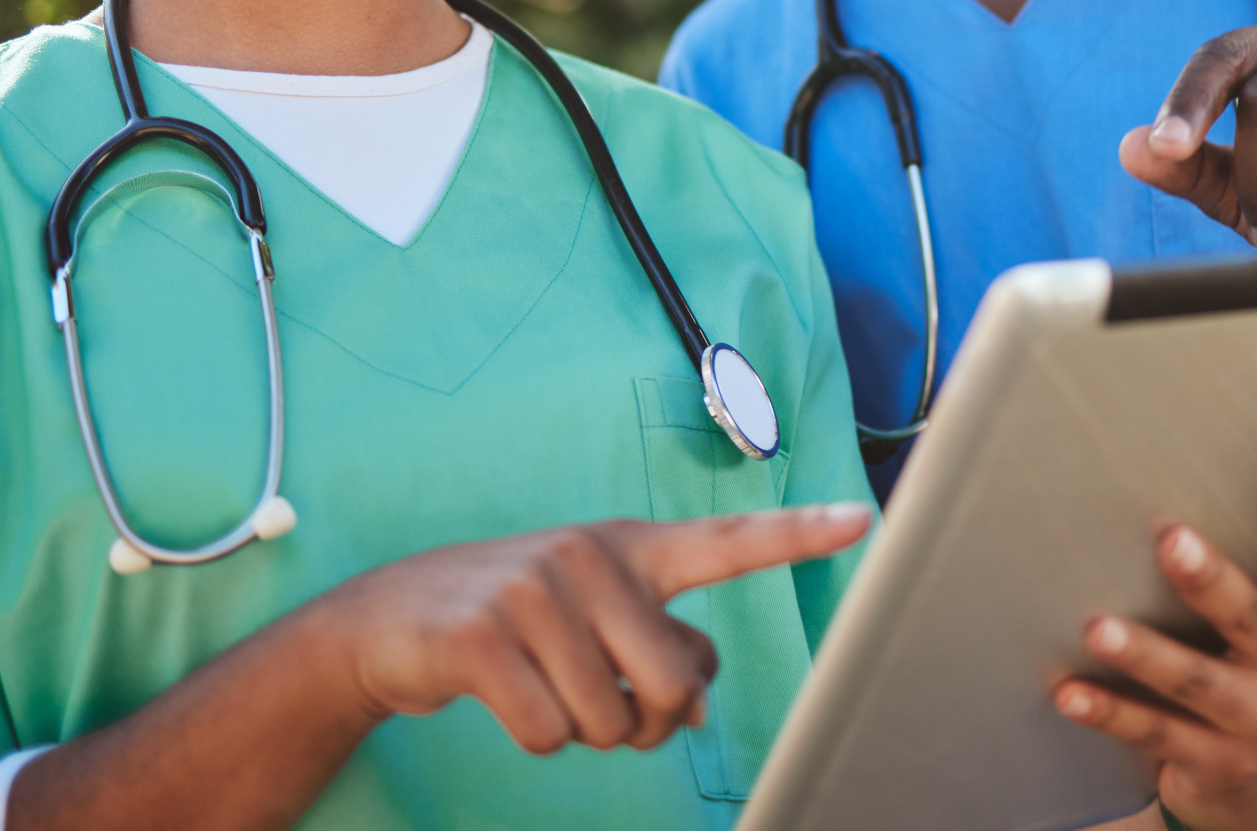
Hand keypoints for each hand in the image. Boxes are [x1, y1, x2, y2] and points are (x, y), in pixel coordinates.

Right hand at [324, 503, 872, 754]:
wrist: (394, 617)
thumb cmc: (521, 617)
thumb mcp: (597, 615)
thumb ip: (662, 647)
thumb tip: (696, 701)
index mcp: (632, 547)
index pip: (728, 540)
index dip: (798, 534)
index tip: (862, 519)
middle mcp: (591, 556)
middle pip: (673, 686)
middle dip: (644, 721)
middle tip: (604, 699)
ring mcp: (535, 589)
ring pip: (610, 722)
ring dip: (580, 728)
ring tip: (542, 680)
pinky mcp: (485, 635)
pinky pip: (548, 733)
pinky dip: (534, 737)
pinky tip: (504, 694)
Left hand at [1053, 436, 1256, 830]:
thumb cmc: (1256, 668)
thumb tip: (1185, 460)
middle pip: (1253, 618)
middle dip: (1211, 581)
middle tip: (1169, 541)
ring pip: (1198, 682)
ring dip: (1145, 654)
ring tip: (1097, 627)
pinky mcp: (1222, 765)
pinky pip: (1156, 732)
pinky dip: (1109, 711)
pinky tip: (1069, 692)